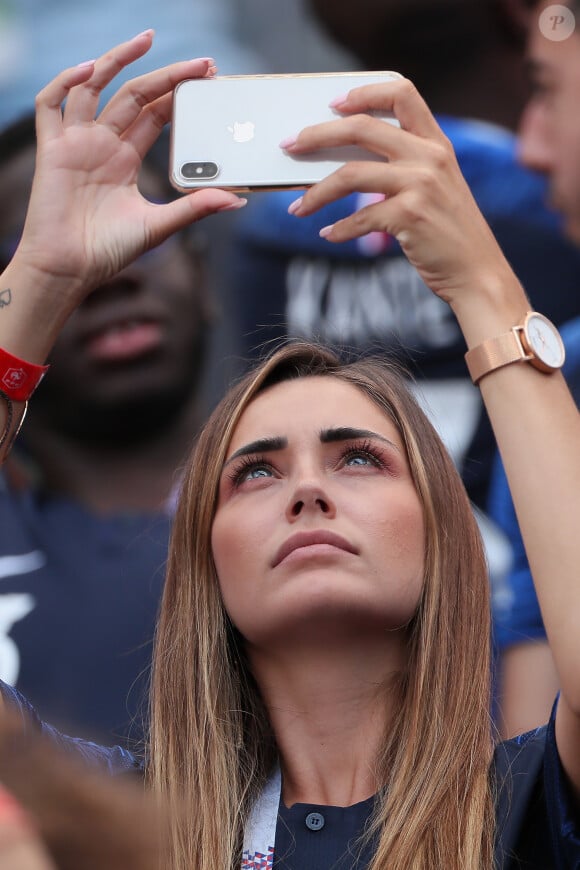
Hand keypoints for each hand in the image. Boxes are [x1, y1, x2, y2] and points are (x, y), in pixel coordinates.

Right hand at [13, 31, 243, 308]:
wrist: (71, 270)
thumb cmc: (109, 251)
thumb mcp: (160, 226)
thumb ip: (195, 208)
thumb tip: (236, 201)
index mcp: (126, 158)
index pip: (155, 113)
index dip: (179, 94)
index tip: (208, 80)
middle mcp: (103, 144)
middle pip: (135, 95)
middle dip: (167, 75)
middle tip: (202, 64)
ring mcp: (76, 143)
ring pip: (93, 87)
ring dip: (117, 60)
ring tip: (146, 41)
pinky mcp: (52, 149)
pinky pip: (50, 104)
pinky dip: (66, 82)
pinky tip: (90, 69)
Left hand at [282, 79, 517, 311]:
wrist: (477, 272)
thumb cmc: (449, 232)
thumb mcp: (436, 187)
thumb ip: (405, 167)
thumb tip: (345, 165)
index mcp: (436, 143)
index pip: (402, 93)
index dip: (364, 92)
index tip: (333, 103)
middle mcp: (429, 156)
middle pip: (361, 127)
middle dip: (317, 135)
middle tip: (290, 147)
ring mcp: (420, 185)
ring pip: (350, 174)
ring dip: (316, 193)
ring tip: (297, 208)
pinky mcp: (410, 216)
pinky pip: (359, 218)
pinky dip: (338, 229)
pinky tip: (328, 235)